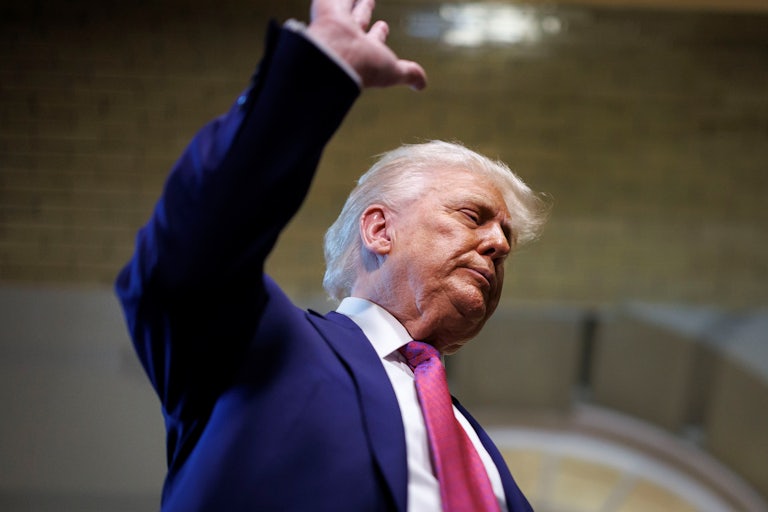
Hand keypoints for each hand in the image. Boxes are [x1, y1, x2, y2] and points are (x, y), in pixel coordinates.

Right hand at [307, 0, 426, 89]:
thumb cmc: (363, 66)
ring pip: (346, 4)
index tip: (383, 26)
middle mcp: (350, 35)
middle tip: (369, 2)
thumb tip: (422, 86)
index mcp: (365, 49)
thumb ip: (408, 74)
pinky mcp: (325, 6)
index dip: (380, 33)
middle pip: (359, 18)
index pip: (374, 38)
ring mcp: (337, 20)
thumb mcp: (393, 71)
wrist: (335, 57)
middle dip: (365, 10)